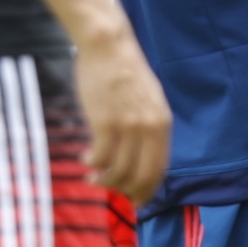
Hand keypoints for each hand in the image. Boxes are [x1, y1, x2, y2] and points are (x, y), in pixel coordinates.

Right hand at [72, 19, 171, 205]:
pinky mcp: (106, 122)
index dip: (146, 191)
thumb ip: (148, 127)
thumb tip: (139, 158)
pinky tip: (85, 159)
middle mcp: (149, 127)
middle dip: (126, 192)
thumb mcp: (148, 99)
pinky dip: (91, 164)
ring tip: (93, 176)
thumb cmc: (123, 70)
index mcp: (162, 123)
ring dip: (104, 180)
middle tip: (110, 192)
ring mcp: (128, 125)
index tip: (134, 201)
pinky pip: (100, 158)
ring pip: (118, 171)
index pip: (159, 170)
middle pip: (141, 177)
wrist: (107, 45)